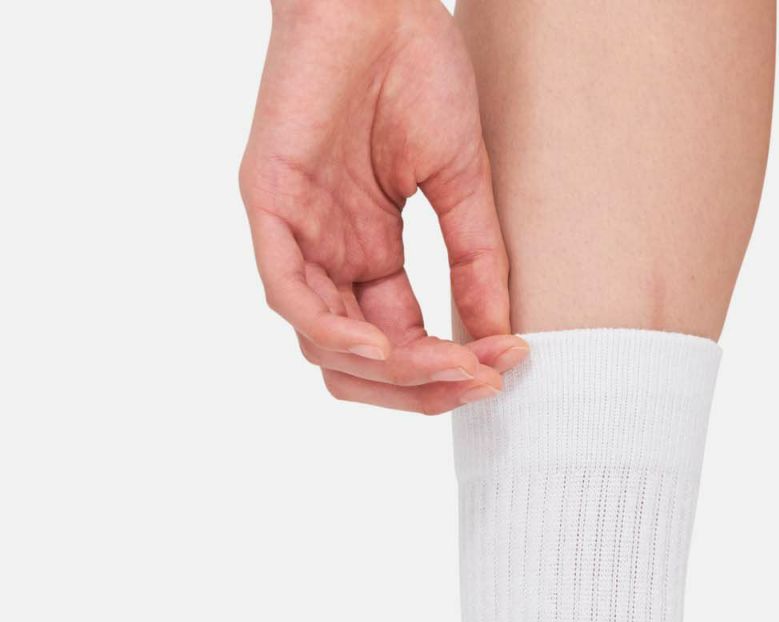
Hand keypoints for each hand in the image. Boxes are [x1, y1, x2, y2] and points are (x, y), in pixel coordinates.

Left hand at [241, 0, 526, 413]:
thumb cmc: (416, 69)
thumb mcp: (461, 185)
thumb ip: (475, 264)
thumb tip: (498, 340)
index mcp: (367, 253)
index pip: (401, 343)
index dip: (449, 368)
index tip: (504, 364)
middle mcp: (328, 254)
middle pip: (358, 365)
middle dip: (420, 388)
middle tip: (477, 382)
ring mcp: (295, 232)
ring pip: (324, 344)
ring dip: (393, 369)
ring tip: (451, 365)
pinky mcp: (268, 201)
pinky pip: (288, 294)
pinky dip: (335, 332)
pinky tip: (385, 348)